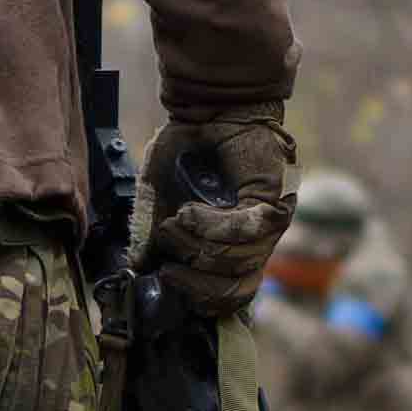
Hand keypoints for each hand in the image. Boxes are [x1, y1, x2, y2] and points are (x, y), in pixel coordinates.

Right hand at [144, 110, 294, 316]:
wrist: (209, 108)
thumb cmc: (186, 148)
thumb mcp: (158, 192)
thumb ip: (150, 229)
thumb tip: (138, 266)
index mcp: (230, 245)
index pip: (234, 296)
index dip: (205, 303)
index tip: (171, 287)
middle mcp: (254, 241)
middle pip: (238, 291)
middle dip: (197, 286)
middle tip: (170, 269)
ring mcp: (268, 226)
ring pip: (238, 262)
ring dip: (196, 247)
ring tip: (175, 222)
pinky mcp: (273, 203)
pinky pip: (244, 232)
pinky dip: (211, 227)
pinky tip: (189, 211)